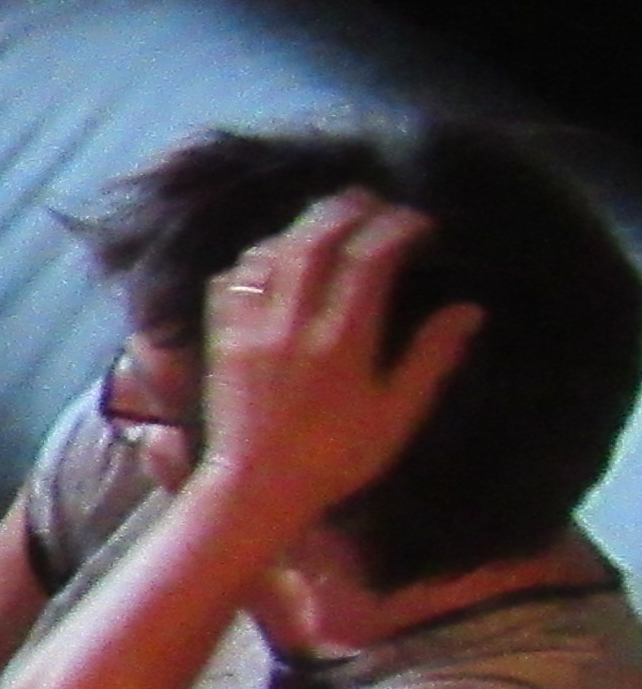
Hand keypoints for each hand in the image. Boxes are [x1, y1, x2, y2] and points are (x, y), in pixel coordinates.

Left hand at [191, 192, 479, 539]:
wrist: (257, 488)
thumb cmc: (337, 458)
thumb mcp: (397, 414)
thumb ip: (430, 358)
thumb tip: (468, 310)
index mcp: (341, 343)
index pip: (369, 261)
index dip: (395, 229)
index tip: (418, 221)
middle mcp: (291, 327)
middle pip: (315, 243)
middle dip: (345, 211)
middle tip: (371, 200)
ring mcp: (249, 331)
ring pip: (270, 256)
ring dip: (300, 228)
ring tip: (328, 218)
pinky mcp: (219, 341)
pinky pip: (230, 282)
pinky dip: (254, 259)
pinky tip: (274, 256)